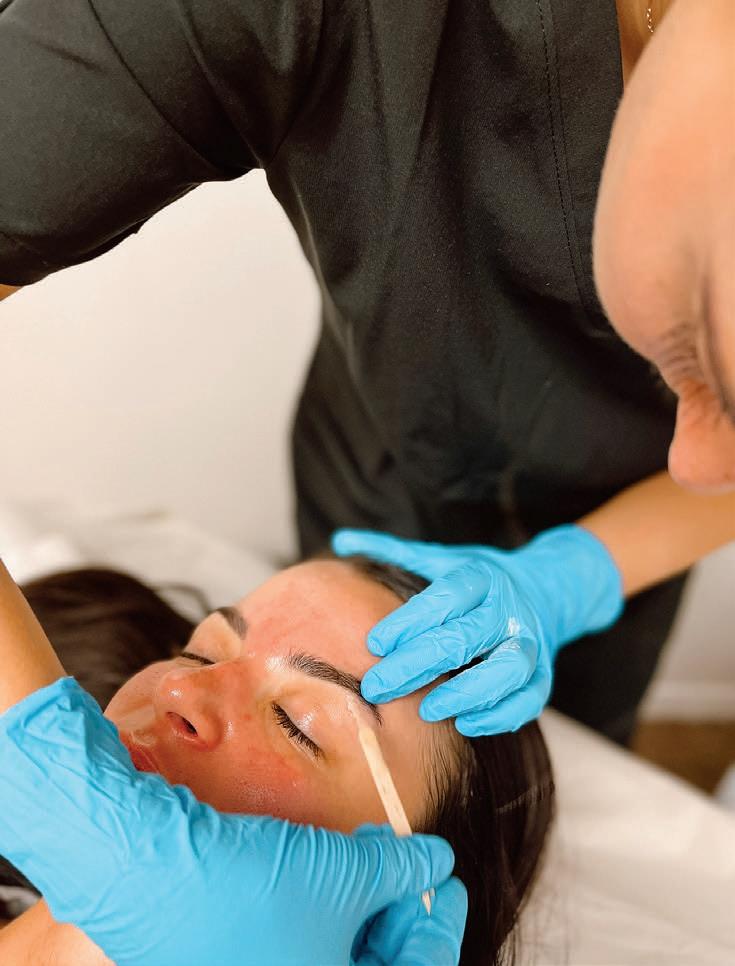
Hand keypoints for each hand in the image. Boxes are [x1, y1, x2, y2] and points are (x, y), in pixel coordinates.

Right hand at [0, 678, 464, 965]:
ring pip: (332, 948)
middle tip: (409, 857)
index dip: (435, 924)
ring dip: (360, 898)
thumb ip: (401, 868)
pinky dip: (324, 901)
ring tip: (372, 846)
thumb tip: (433, 860)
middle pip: (369, 962)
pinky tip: (331, 860)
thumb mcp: (345, 872)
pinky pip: (298, 938)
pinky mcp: (232, 958)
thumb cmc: (250, 889)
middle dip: (396, 906)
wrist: (148, 872)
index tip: (447, 881)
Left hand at [332, 525, 622, 734]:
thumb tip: (341, 541)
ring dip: (468, 692)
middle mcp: (507, 609)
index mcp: (481, 577)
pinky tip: (465, 724)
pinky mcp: (544, 675)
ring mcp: (530, 643)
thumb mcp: (441, 560)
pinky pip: (529, 700)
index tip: (374, 643)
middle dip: (418, 663)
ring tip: (427, 711)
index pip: (447, 596)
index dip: (410, 621)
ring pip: (508, 669)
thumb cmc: (478, 582)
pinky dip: (500, 715)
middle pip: (466, 637)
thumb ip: (394, 552)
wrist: (545, 591)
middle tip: (377, 687)